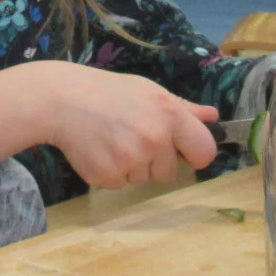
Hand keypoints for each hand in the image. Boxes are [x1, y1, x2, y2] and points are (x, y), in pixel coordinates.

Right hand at [43, 65, 218, 187]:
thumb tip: (213, 117)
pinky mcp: (108, 176)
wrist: (62, 100)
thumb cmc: (109, 92)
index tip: (183, 153)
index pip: (204, 152)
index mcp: (170, 115)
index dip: (195, 155)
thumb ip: (183, 108)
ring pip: (143, 179)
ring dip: (131, 167)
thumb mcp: (149, 91)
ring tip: (112, 140)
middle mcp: (154, 139)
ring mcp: (131, 160)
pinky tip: (99, 150)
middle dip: (156, 162)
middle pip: (170, 172)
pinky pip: (120, 184)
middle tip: (132, 138)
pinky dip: (111, 172)